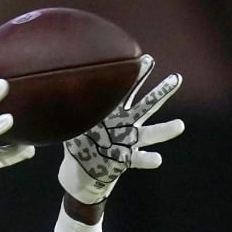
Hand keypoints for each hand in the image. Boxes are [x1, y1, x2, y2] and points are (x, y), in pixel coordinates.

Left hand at [58, 54, 184, 204]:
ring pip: (150, 134)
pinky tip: (157, 159)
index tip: (146, 58)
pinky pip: (138, 159)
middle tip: (177, 78)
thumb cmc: (79, 145)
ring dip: (165, 130)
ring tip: (180, 125)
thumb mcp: (71, 124)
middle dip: (161, 93)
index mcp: (113, 113)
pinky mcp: (126, 160)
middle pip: (147, 106)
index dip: (136, 76)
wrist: (82, 173)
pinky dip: (148, 159)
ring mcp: (129, 143)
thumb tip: (51, 88)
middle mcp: (126, 125)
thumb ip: (68, 109)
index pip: (126, 90)